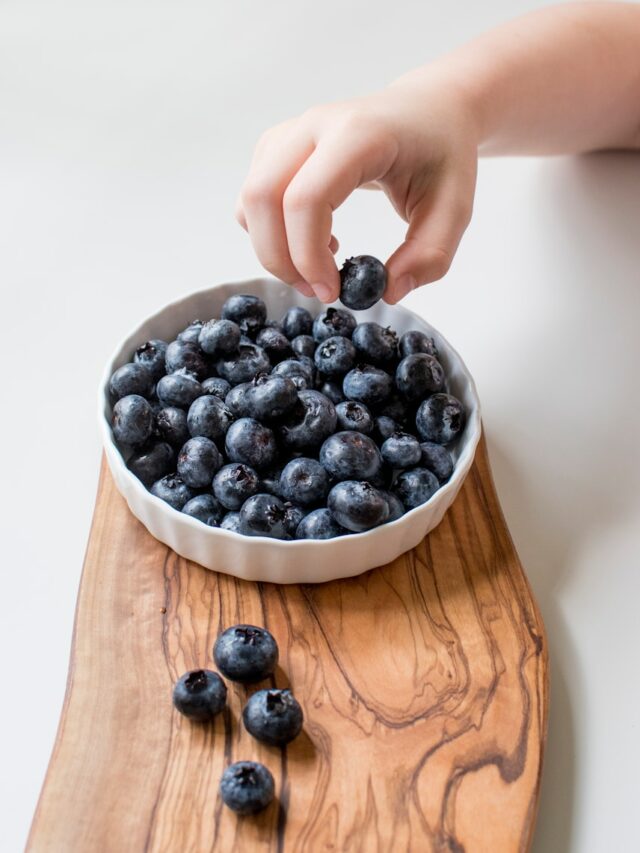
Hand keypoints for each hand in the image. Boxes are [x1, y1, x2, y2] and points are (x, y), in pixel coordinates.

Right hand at [236, 77, 477, 302]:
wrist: (429, 108)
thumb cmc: (443, 155)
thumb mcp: (456, 210)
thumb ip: (430, 256)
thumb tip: (388, 292)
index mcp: (359, 134)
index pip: (307, 198)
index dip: (308, 255)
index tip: (332, 291)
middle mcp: (316, 125)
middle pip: (263, 196)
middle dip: (279, 258)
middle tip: (316, 290)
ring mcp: (291, 132)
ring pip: (251, 198)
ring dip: (272, 248)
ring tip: (317, 268)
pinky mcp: (278, 146)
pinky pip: (253, 197)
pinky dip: (270, 231)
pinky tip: (312, 239)